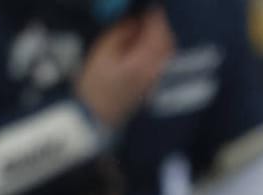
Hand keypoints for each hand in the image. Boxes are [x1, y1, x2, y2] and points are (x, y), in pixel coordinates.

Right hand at [75, 9, 175, 129]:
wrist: (96, 115)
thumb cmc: (95, 84)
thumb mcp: (103, 51)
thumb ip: (122, 33)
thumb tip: (136, 21)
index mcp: (145, 62)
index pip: (158, 34)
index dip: (156, 17)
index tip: (152, 6)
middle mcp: (158, 70)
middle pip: (168, 42)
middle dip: (161, 25)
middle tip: (149, 13)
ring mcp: (159, 78)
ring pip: (168, 51)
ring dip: (161, 35)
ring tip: (147, 24)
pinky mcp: (155, 83)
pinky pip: (164, 59)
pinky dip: (160, 46)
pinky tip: (148, 41)